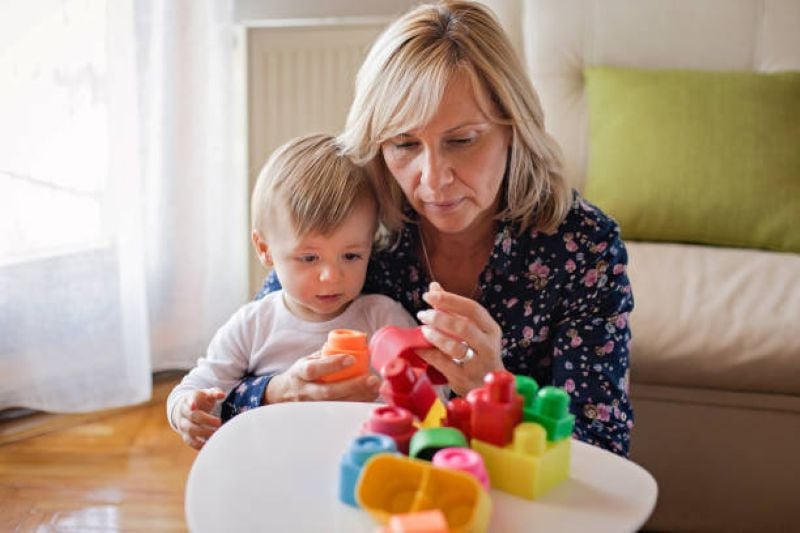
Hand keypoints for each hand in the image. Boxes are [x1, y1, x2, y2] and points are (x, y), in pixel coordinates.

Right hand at [176, 388, 224, 449]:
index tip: (193, 407)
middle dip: (206, 420)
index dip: (191, 404)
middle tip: (219, 422)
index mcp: (189, 400)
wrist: (185, 409)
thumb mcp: (206, 394)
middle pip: (192, 417)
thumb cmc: (200, 400)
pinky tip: (209, 444)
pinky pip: (190, 441)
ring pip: (190, 430)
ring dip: (203, 433)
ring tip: (216, 433)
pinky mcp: (185, 435)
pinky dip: (199, 444)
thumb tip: (222, 395)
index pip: (189, 401)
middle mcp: (184, 412)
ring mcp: (183, 424)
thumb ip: (214, 393)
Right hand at [265, 352, 380, 403]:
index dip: (332, 364)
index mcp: (300, 373)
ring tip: (375, 386)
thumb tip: (355, 341)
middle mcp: (306, 391)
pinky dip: (358, 403)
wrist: (283, 395)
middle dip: (352, 385)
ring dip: (359, 396)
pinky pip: (342, 410)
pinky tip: (370, 395)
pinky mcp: (321, 414)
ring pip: (337, 404)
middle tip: (370, 378)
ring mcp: (313, 406)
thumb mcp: (307, 360)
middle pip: (329, 391)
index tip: (351, 359)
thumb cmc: (300, 374)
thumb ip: (327, 353)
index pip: (314, 369)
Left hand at [415, 282, 504, 395]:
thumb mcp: (473, 330)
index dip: (449, 300)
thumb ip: (453, 309)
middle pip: (464, 326)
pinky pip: (443, 364)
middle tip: (422, 314)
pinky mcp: (463, 379)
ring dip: (435, 336)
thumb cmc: (477, 353)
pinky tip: (417, 348)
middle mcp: (488, 346)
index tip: (428, 295)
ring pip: (455, 347)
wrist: (488, 386)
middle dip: (440, 317)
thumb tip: (434, 287)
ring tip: (423, 330)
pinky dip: (428, 354)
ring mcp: (477, 364)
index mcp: (491, 329)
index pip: (472, 309)